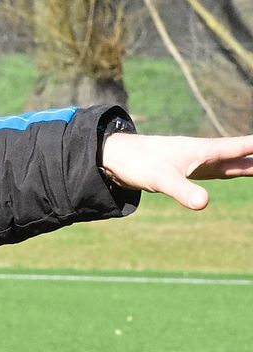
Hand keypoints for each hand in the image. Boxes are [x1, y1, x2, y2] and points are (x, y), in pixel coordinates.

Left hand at [101, 133, 252, 209]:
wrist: (113, 156)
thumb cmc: (137, 163)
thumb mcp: (161, 180)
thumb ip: (183, 191)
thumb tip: (204, 204)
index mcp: (203, 151)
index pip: (240, 148)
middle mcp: (204, 154)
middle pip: (242, 156)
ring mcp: (197, 162)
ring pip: (233, 163)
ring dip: (252, 164)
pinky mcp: (189, 170)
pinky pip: (220, 169)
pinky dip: (236, 169)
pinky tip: (240, 169)